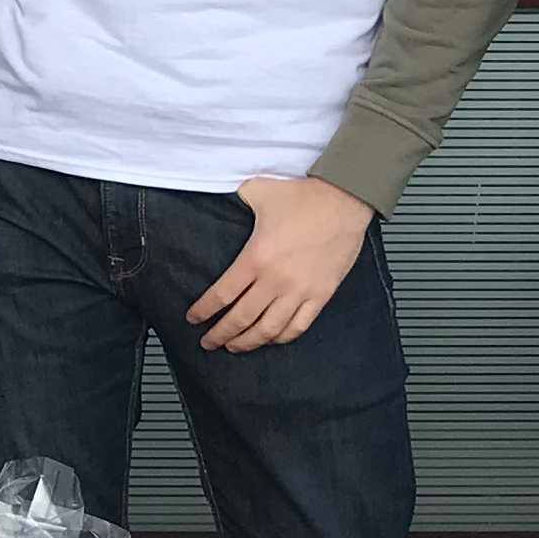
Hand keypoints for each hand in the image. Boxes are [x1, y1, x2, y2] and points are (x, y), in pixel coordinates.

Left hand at [189, 174, 371, 353]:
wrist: (345, 199)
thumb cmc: (303, 195)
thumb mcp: (258, 191)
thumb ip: (235, 198)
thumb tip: (220, 194)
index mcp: (255, 257)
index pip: (222, 295)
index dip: (204, 311)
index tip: (193, 319)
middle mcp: (276, 280)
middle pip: (241, 318)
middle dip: (220, 335)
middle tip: (208, 343)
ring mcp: (300, 290)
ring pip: (268, 329)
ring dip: (248, 342)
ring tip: (234, 347)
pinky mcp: (321, 294)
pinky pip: (299, 326)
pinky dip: (281, 338)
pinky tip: (270, 340)